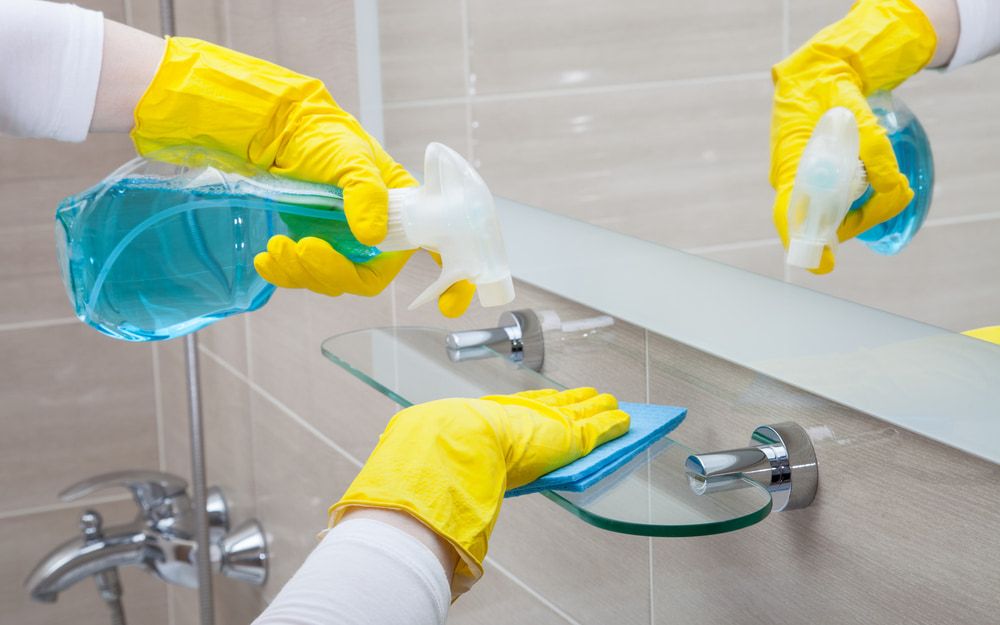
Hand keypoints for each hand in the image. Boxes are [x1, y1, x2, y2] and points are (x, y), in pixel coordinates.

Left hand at [131, 37, 473, 313]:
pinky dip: (284, 273)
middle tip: (305, 248)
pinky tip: (267, 258)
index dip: (452, 284)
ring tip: (277, 245)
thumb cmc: (326, 137)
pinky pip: (303, 276)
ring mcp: (346, 245)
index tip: (449, 306)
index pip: (439, 253)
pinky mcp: (315, 249)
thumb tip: (373, 237)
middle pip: (369, 279)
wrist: (279, 133)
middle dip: (335, 272)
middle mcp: (381, 235)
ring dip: (302, 270)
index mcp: (407, 212)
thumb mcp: (351, 157)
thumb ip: (366, 193)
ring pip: (332, 281)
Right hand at [329, 388, 629, 594]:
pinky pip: (599, 427)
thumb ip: (458, 473)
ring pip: (583, 411)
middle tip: (589, 396)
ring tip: (613, 403)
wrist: (457, 444)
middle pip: (557, 404)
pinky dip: (614, 424)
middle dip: (574, 400)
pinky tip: (626, 421)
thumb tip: (423, 500)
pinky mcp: (570, 435)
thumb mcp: (451, 463)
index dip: (539, 402)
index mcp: (493, 416)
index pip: (524, 406)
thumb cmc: (448, 455)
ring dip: (599, 408)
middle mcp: (523, 414)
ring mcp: (547, 422)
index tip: (548, 397)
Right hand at [769, 0, 934, 272]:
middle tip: (880, 207)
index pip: (788, 215)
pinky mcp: (805, 176)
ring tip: (880, 188)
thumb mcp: (859, 116)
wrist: (815, 74)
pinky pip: (825, 200)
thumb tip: (895, 190)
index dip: (803, 244)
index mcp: (790, 164)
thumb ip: (877, 154)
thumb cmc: (830, 92)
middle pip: (814, 220)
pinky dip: (849, 199)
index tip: (823, 265)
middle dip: (847, 224)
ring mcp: (795, 178)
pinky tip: (867, 181)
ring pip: (823, 211)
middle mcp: (788, 178)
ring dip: (853, 209)